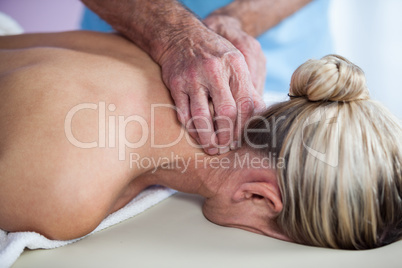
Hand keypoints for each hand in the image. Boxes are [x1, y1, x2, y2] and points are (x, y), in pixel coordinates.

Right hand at [158, 27, 265, 154]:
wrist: (181, 37)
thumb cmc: (214, 54)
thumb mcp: (235, 63)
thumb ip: (247, 88)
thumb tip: (259, 116)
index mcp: (235, 65)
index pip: (245, 103)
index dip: (244, 127)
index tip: (241, 139)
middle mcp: (214, 70)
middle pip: (226, 112)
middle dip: (227, 136)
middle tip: (226, 147)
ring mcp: (193, 77)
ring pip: (201, 116)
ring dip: (207, 137)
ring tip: (211, 148)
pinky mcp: (176, 83)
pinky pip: (183, 112)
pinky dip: (191, 128)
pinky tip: (197, 135)